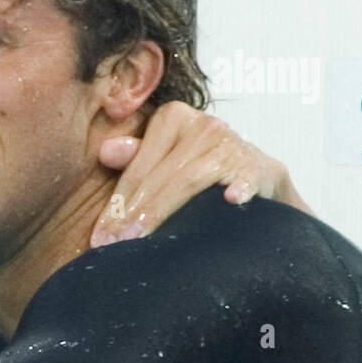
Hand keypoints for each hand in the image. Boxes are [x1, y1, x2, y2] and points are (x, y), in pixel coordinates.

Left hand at [92, 101, 312, 246]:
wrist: (257, 177)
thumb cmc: (200, 168)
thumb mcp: (164, 158)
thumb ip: (135, 157)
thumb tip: (105, 152)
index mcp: (173, 118)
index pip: (138, 167)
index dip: (117, 202)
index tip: (99, 235)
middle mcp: (203, 125)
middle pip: (160, 176)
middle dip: (133, 214)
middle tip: (113, 244)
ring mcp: (233, 145)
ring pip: (189, 180)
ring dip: (162, 211)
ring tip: (139, 239)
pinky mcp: (261, 166)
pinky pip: (247, 178)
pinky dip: (241, 187)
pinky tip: (231, 201)